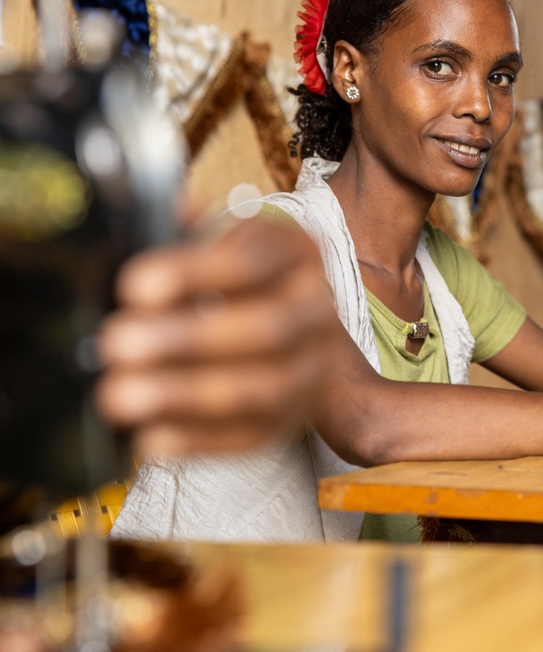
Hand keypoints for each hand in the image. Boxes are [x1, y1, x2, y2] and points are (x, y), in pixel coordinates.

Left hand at [95, 217, 337, 457]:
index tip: (134, 287)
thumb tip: (138, 212)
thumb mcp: (216, 242)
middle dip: (187, 340)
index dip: (195, 274)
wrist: (296, 339)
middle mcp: (317, 310)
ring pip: (263, 389)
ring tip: (120, 395)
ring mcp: (313, 370)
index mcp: (297, 254)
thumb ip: (181, 231)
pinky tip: (150, 433)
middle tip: (116, 344)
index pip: (254, 263)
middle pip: (267, 329)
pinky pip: (251, 437)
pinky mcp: (293, 420)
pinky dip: (197, 439)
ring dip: (185, 394)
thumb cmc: (236, 284)